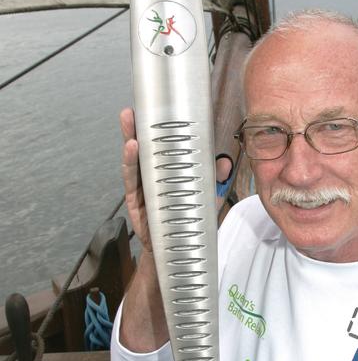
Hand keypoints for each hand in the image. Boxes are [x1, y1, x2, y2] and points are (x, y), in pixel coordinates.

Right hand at [119, 109, 232, 236]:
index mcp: (167, 172)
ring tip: (129, 121)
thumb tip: (225, 162)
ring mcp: (142, 188)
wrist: (175, 253)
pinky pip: (131, 181)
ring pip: (134, 160)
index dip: (158, 127)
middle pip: (144, 148)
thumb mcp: (206, 200)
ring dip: (130, 138)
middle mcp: (152, 176)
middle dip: (138, 126)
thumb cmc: (187, 223)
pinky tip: (131, 149)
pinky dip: (130, 164)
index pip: (162, 146)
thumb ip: (215, 182)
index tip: (158, 107)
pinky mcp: (135, 201)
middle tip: (135, 108)